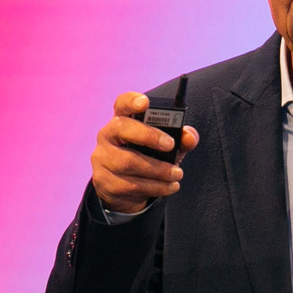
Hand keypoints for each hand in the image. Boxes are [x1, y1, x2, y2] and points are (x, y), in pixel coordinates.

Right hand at [90, 92, 199, 214]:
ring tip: (177, 174)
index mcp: (123, 119)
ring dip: (158, 170)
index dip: (131, 101)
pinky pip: (130, 184)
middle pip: (122, 128)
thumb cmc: (147, 158)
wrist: (125, 191)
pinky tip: (169, 187)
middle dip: (148, 135)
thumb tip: (189, 137)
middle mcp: (108, 135)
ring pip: (128, 162)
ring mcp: (102, 158)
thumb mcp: (166, 147)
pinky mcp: (104, 181)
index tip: (145, 102)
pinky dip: (155, 187)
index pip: (122, 104)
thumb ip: (180, 139)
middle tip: (170, 145)